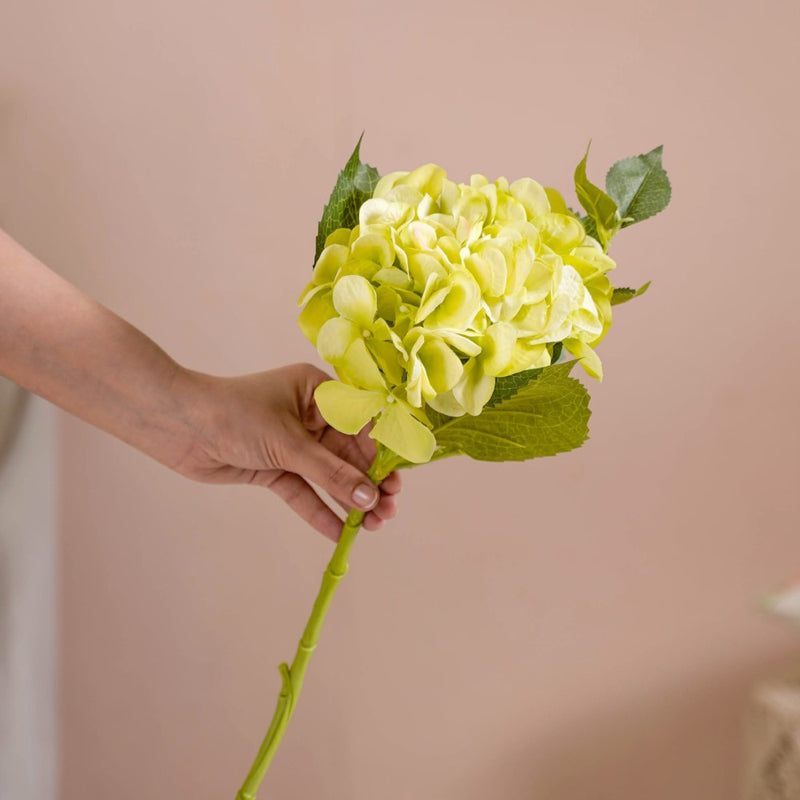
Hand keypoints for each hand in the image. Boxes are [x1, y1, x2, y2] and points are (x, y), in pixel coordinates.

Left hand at [169, 363, 401, 540]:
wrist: (175, 424)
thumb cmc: (233, 414)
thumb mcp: (288, 443)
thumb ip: (330, 473)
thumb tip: (369, 498)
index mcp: (317, 392)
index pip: (361, 423)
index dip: (382, 453)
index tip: (398, 480)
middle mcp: (309, 416)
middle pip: (348, 454)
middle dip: (368, 483)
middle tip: (389, 510)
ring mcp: (291, 444)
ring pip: (328, 476)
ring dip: (349, 500)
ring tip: (374, 526)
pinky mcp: (273, 468)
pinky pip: (303, 491)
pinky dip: (319, 510)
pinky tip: (339, 532)